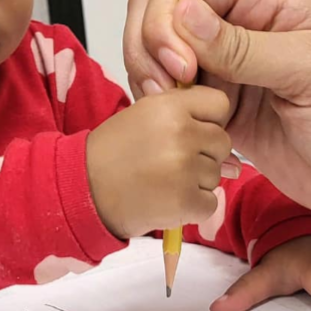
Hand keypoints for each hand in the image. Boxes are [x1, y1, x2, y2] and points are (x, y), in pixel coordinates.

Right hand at [86, 86, 236, 238]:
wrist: (83, 189)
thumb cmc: (113, 152)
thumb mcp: (144, 115)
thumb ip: (183, 113)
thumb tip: (227, 138)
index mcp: (170, 106)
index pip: (220, 104)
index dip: (209, 119)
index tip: (191, 130)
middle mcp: (180, 134)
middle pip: (222, 142)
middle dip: (204, 154)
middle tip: (170, 161)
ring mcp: (184, 168)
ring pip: (216, 174)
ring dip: (196, 182)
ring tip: (163, 181)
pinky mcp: (185, 201)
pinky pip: (210, 203)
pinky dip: (193, 207)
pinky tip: (167, 200)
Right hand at [122, 0, 310, 221]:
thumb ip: (248, 47)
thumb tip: (184, 13)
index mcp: (268, 3)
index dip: (169, 16)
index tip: (182, 66)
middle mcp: (240, 26)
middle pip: (161, 10)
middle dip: (150, 46)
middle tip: (168, 92)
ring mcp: (225, 67)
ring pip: (157, 51)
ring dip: (151, 78)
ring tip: (175, 115)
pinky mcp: (216, 104)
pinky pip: (169, 93)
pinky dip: (162, 108)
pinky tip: (187, 134)